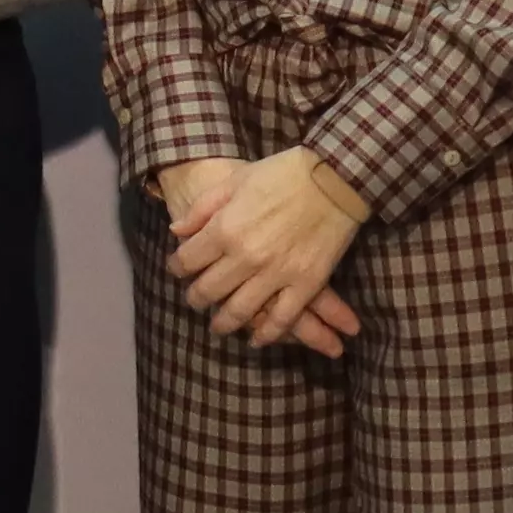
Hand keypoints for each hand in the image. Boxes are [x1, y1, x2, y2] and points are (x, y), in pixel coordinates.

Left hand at [161, 152, 365, 356]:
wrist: (335, 176)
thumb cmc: (283, 173)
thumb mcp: (236, 180)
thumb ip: (203, 209)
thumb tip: (176, 232)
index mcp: (225, 229)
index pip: (187, 261)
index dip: (177, 268)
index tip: (179, 270)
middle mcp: (245, 257)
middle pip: (208, 291)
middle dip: (196, 298)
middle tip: (196, 300)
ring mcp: (276, 273)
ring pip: (239, 312)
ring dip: (224, 323)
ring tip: (219, 325)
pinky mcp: (305, 284)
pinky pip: (281, 319)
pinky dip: (266, 334)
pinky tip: (257, 338)